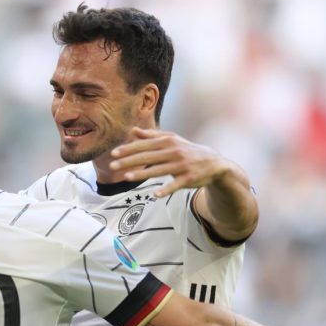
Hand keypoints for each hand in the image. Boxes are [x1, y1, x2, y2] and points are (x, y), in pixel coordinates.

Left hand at [109, 127, 229, 197]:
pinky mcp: (189, 178)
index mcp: (168, 141)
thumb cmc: (187, 150)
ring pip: (158, 170)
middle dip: (129, 161)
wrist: (213, 162)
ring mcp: (182, 165)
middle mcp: (174, 151)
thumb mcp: (171, 140)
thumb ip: (151, 136)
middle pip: (148, 157)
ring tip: (127, 177)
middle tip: (112, 166)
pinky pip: (175, 184)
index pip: (144, 145)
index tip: (113, 153)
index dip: (128, 149)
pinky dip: (166, 190)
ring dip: (142, 174)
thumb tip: (133, 130)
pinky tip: (155, 195)